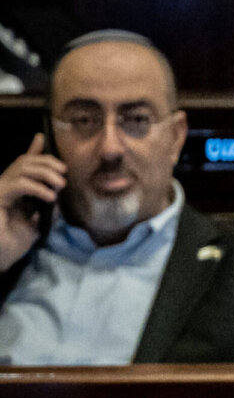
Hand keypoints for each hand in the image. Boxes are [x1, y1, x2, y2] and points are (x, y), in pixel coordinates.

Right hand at [0, 133, 65, 270]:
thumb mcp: (37, 222)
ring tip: (59, 186)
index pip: (22, 164)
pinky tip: (50, 197)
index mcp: (12, 189)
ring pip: (21, 168)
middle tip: (63, 174)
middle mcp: (2, 186)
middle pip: (24, 161)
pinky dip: (37, 187)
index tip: (41, 138)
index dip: (32, 150)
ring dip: (45, 173)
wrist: (1, 259)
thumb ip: (45, 206)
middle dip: (47, 162)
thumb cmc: (15, 243)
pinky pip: (17, 184)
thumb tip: (57, 193)